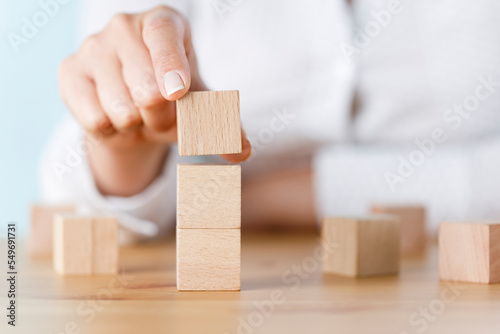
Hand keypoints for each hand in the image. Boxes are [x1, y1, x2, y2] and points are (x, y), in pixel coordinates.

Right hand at [59, 6, 250, 195]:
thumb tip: (242, 152)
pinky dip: (111, 131)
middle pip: (146, 89)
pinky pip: (95, 120)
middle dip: (161, 117)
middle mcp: (125, 26)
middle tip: (160, 109)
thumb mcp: (199, 107)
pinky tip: (114, 115)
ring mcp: (93, 46)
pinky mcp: (69, 71)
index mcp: (164, 24)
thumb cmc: (172, 99)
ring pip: (120, 110)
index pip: (164, 37)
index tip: (178, 91)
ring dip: (136, 126)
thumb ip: (222, 127)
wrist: (133, 106)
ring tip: (137, 112)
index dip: (171, 64)